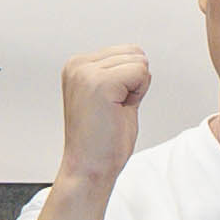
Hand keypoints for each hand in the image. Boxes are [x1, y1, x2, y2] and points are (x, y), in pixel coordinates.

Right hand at [52, 45, 150, 187]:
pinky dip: (137, 95)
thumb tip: (141, 56)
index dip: (130, 81)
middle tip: (114, 110)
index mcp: (78, 65)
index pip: (128, 51)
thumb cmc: (102, 140)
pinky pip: (141, 73)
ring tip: (113, 111)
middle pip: (135, 53)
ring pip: (140, 63)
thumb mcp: (110, 95)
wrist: (89, 168)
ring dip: (135, 90)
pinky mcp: (100, 83)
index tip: (110, 105)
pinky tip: (117, 111)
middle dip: (134, 83)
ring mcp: (86, 72)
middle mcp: (78, 64)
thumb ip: (120, 73)